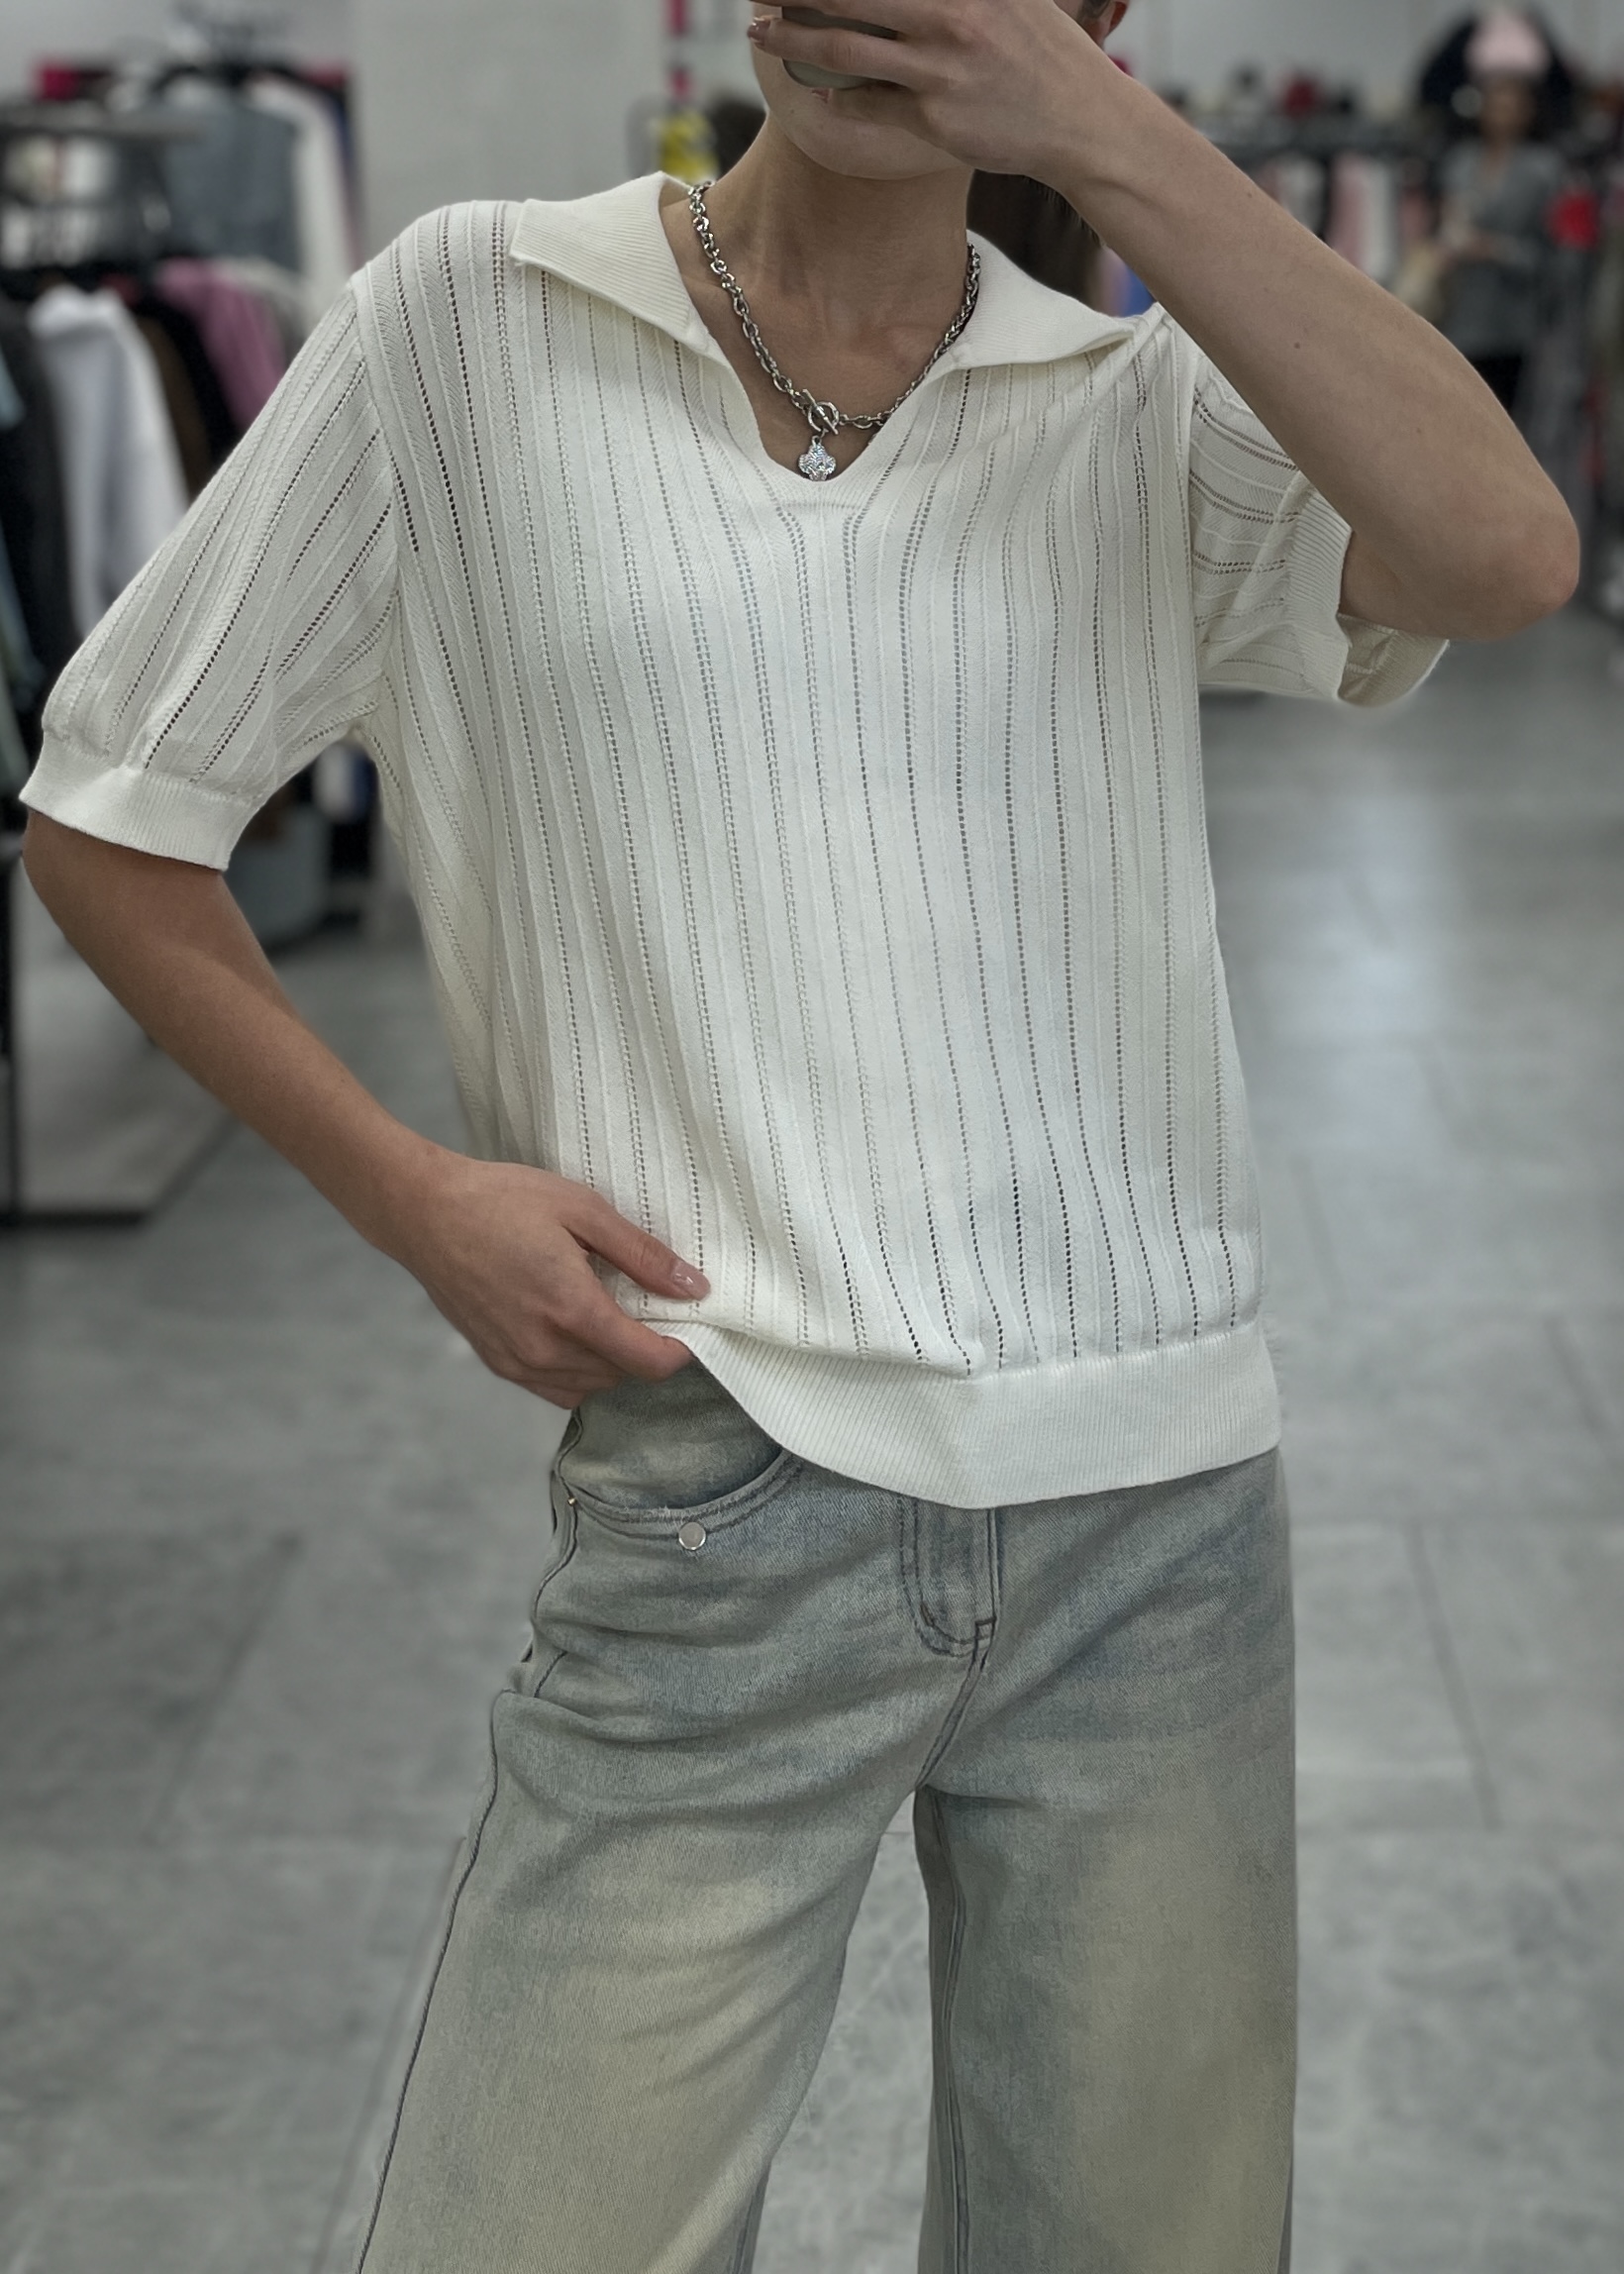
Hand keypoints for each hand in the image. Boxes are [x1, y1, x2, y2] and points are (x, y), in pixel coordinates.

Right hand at [390, 1151, 708, 1407]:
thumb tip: (694, 1288)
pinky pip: (556, 1387)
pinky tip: (575, 1330)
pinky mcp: (497, 1363)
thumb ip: (643, 1255)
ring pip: (590, 1386)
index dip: (680, 1351)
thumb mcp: (583, 1210)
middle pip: (622, 1375)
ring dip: (612, 1362)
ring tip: (608, 1313)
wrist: (424, 1212)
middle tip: (647, 1306)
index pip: (648, 1362)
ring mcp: (517, 1362)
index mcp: (571, 1310)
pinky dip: (579, 1371)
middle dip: (645, 1349)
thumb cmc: (501, 1201)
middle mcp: (545, 1349)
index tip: (688, 1323)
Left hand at [747, 0, 1115, 180]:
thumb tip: (899, 2)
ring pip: (845, 49)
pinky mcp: (934, 116)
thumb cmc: (1044, 54)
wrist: (1082, 121)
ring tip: (762, 32)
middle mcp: (951, 13)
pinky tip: (821, 91)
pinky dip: (839, 97)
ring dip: (793, 39)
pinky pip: (869, 104)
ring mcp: (940, 66)